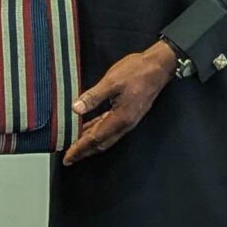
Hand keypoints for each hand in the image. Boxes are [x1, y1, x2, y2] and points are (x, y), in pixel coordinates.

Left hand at [62, 40, 175, 165]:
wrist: (158, 67)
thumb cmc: (136, 72)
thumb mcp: (111, 81)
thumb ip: (93, 96)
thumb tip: (75, 109)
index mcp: (120, 118)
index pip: (95, 138)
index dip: (80, 148)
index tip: (68, 157)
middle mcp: (124, 124)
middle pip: (101, 143)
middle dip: (84, 151)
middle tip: (68, 158)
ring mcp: (127, 120)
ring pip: (105, 137)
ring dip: (89, 143)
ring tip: (74, 146)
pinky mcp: (127, 114)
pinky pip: (109, 127)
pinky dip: (96, 131)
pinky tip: (87, 128)